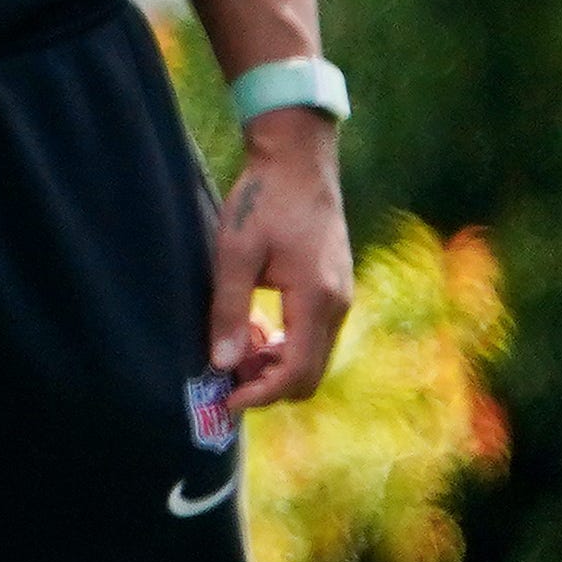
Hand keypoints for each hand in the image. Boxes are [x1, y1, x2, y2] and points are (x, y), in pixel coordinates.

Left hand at [212, 109, 352, 410]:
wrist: (298, 161)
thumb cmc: (264, 200)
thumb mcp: (234, 253)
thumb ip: (229, 310)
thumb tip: (222, 363)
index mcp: (317, 300)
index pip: (296, 372)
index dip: (260, 393)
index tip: (225, 400)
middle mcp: (337, 305)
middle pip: (309, 374)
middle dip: (267, 385)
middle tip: (223, 378)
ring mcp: (340, 297)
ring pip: (312, 357)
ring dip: (274, 365)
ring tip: (232, 349)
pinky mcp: (333, 289)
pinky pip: (312, 335)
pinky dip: (284, 345)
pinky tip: (252, 329)